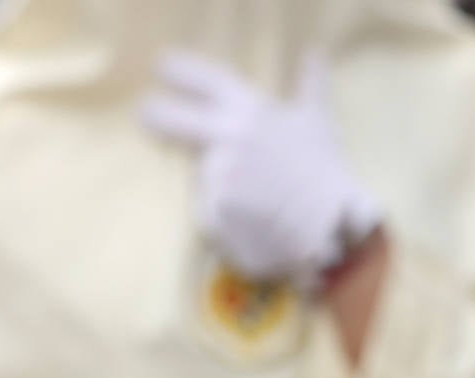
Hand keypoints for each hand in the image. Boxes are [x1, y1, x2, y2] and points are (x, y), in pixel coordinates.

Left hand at [140, 51, 379, 285]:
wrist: (329, 227)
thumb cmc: (326, 172)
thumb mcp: (319, 121)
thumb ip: (311, 84)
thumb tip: (315, 52)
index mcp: (251, 111)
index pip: (206, 81)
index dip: (181, 72)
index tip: (161, 67)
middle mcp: (228, 137)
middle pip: (175, 121)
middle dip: (156, 115)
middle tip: (144, 114)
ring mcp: (217, 175)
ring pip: (202, 176)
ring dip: (217, 185)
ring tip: (254, 201)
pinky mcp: (212, 211)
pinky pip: (208, 212)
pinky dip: (223, 218)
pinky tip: (249, 223)